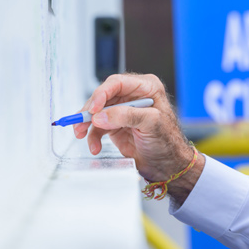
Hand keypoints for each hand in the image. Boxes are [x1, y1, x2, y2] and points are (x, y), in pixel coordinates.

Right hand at [74, 73, 203, 202]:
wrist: (168, 165)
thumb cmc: (168, 142)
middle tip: (80, 122)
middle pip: (103, 97)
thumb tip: (101, 115)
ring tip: (80, 134)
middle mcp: (133, 96)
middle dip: (90, 111)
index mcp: (146, 87)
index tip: (93, 109)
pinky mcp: (115, 126)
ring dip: (87, 124)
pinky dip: (93, 137)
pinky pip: (98, 127)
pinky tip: (94, 146)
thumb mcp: (151, 124)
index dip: (102, 94)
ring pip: (97, 112)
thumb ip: (127, 116)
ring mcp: (122, 111)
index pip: (117, 83)